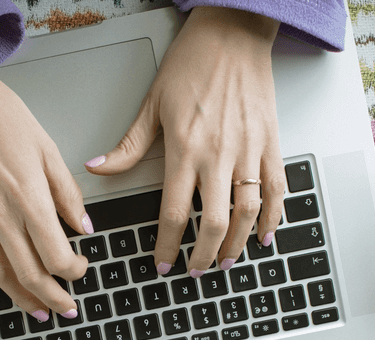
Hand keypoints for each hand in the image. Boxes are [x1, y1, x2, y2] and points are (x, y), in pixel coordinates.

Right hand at [0, 42, 88, 318]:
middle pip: (30, 274)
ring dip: (21, 300)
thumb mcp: (47, 147)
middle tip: (67, 307)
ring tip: (38, 310)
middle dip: (54, 297)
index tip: (81, 269)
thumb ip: (67, 193)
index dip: (74, 271)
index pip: (56, 254)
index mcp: (27, 196)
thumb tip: (83, 227)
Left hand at [84, 7, 283, 276]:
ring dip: (238, 245)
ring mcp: (249, 151)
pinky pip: (277, 190)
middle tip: (195, 271)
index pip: (176, 212)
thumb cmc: (192, 63)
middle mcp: (220, 154)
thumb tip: (97, 168)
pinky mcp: (271, 143)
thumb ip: (128, 146)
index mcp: (186, 148)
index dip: (169, 246)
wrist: (232, 32)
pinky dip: (273, 218)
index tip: (163, 264)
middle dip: (203, 255)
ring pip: (249, 213)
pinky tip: (265, 236)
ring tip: (225, 262)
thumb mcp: (152, 104)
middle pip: (215, 222)